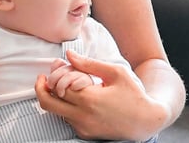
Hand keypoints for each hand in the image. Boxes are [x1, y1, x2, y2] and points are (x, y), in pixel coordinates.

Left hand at [35, 50, 166, 140]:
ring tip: (66, 86)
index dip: (53, 75)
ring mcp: (84, 127)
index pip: (56, 86)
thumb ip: (89, 63)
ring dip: (55, 98)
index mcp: (89, 99)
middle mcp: (83, 116)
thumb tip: (68, 54)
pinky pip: (67, 120)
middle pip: (47, 103)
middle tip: (43, 79)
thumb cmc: (134, 94)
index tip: (56, 67)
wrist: (148, 121)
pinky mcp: (86, 134)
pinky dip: (66, 108)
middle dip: (41, 89)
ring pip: (56, 112)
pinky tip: (77, 99)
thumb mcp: (116, 72)